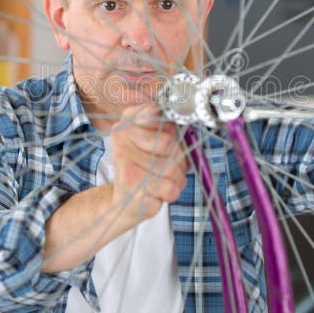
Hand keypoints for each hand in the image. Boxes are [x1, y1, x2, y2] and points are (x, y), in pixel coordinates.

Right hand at [111, 103, 188, 221]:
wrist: (126, 201)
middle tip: (171, 167)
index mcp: (129, 119)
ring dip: (177, 179)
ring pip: (172, 167)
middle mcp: (123, 134)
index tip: (171, 136)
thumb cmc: (147, 168)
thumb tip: (190, 124)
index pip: (159, 111)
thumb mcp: (157, 143)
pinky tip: (159, 191)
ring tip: (164, 181)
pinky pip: (170, 187)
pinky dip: (172, 192)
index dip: (172, 127)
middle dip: (179, 160)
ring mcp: (125, 158)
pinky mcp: (131, 181)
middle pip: (169, 142)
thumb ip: (171, 129)